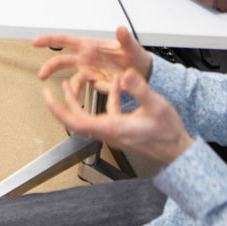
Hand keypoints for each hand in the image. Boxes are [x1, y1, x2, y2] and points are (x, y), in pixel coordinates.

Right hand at [34, 26, 152, 92]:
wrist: (141, 71)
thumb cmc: (133, 55)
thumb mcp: (131, 46)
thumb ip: (125, 39)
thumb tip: (121, 29)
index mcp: (89, 46)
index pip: (65, 41)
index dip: (49, 40)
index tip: (35, 42)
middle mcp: (86, 59)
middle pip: (62, 62)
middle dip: (50, 67)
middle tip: (41, 75)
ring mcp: (89, 72)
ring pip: (72, 81)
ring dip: (70, 89)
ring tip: (70, 95)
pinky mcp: (96, 83)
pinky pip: (90, 90)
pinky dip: (94, 92)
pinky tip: (105, 90)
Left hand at [45, 69, 193, 163]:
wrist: (177, 150)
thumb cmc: (168, 133)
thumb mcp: (156, 105)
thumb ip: (139, 89)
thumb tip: (125, 75)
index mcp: (113, 128)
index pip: (77, 121)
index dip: (59, 109)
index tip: (48, 97)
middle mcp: (110, 132)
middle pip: (76, 121)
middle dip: (61, 105)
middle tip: (49, 92)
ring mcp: (115, 132)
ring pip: (88, 117)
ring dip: (79, 102)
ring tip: (72, 85)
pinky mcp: (122, 130)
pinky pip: (106, 114)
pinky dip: (107, 99)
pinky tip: (117, 84)